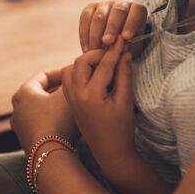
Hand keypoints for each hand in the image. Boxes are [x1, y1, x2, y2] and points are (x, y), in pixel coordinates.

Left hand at [10, 65, 78, 151]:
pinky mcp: (28, 144)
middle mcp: (17, 110)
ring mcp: (20, 129)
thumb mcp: (68, 93)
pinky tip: (68, 126)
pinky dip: (54, 122)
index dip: (62, 73)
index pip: (43, 75)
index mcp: (23, 93)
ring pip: (41, 111)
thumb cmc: (58, 120)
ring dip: (56, 108)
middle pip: (41, 94)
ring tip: (74, 108)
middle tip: (77, 90)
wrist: (50, 156)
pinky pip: (42, 126)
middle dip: (59, 91)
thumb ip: (72, 79)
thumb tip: (76, 72)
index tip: (76, 74)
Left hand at [63, 37, 135, 172]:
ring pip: (71, 69)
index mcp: (91, 95)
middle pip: (81, 61)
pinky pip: (68, 79)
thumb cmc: (121, 129)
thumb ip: (124, 75)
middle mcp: (76, 95)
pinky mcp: (69, 103)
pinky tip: (93, 75)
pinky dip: (78, 72)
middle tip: (112, 53)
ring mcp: (70, 99)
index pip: (103, 64)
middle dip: (97, 54)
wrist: (110, 152)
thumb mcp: (126, 101)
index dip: (115, 51)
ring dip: (85, 63)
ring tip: (102, 65)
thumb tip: (125, 53)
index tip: (123, 40)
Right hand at [79, 0, 147, 51]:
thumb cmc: (127, 44)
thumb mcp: (133, 47)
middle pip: (118, 11)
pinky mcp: (90, 8)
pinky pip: (85, 18)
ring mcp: (105, 4)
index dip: (132, 23)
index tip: (126, 37)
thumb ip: (129, 46)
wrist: (114, 40)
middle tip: (108, 42)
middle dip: (112, 27)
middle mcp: (122, 3)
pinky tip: (86, 49)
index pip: (137, 12)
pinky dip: (85, 35)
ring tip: (95, 51)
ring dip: (96, 35)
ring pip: (100, 16)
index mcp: (137, 10)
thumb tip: (121, 47)